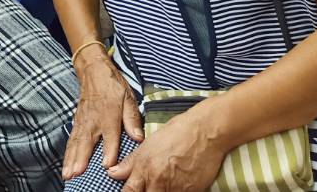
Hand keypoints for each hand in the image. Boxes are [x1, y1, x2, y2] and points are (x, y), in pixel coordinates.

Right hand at [62, 53, 143, 179]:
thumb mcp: (128, 98)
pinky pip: (71, 140)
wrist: (94, 71)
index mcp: (109, 116)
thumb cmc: (113, 86)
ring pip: (76, 143)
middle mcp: (94, 121)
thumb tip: (139, 138)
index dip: (109, 151)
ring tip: (68, 174)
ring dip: (71, 160)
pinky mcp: (77, 122)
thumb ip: (132, 119)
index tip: (107, 166)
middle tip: (76, 174)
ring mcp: (83, 122)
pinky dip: (67, 153)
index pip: (110, 136)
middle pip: (87, 143)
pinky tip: (66, 165)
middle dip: (81, 160)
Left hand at [108, 105, 225, 190]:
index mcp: (143, 168)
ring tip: (164, 185)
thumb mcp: (148, 145)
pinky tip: (178, 186)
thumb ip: (130, 163)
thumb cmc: (176, 133)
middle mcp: (157, 181)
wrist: (205, 132)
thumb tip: (112, 173)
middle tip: (150, 187)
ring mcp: (175, 189)